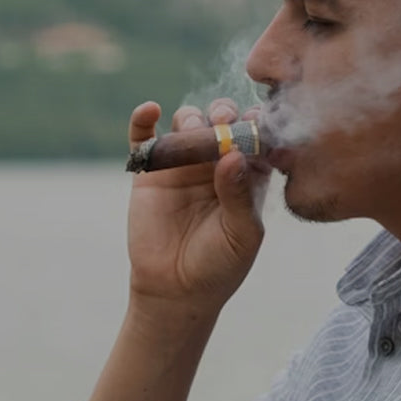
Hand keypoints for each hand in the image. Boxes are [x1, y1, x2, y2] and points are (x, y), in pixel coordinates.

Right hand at [126, 98, 271, 314]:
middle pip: (222, 123)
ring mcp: (183, 165)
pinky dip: (142, 119)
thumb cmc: (218, 265)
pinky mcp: (151, 171)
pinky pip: (144, 137)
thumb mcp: (240, 234)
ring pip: (187, 123)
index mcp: (248, 177)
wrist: (175, 290)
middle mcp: (216, 165)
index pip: (256, 140)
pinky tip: (149, 110)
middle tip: (223, 121)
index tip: (256, 123)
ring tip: (193, 131)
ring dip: (191, 118)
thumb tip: (233, 155)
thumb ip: (240, 195)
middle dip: (224, 113)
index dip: (257, 127)